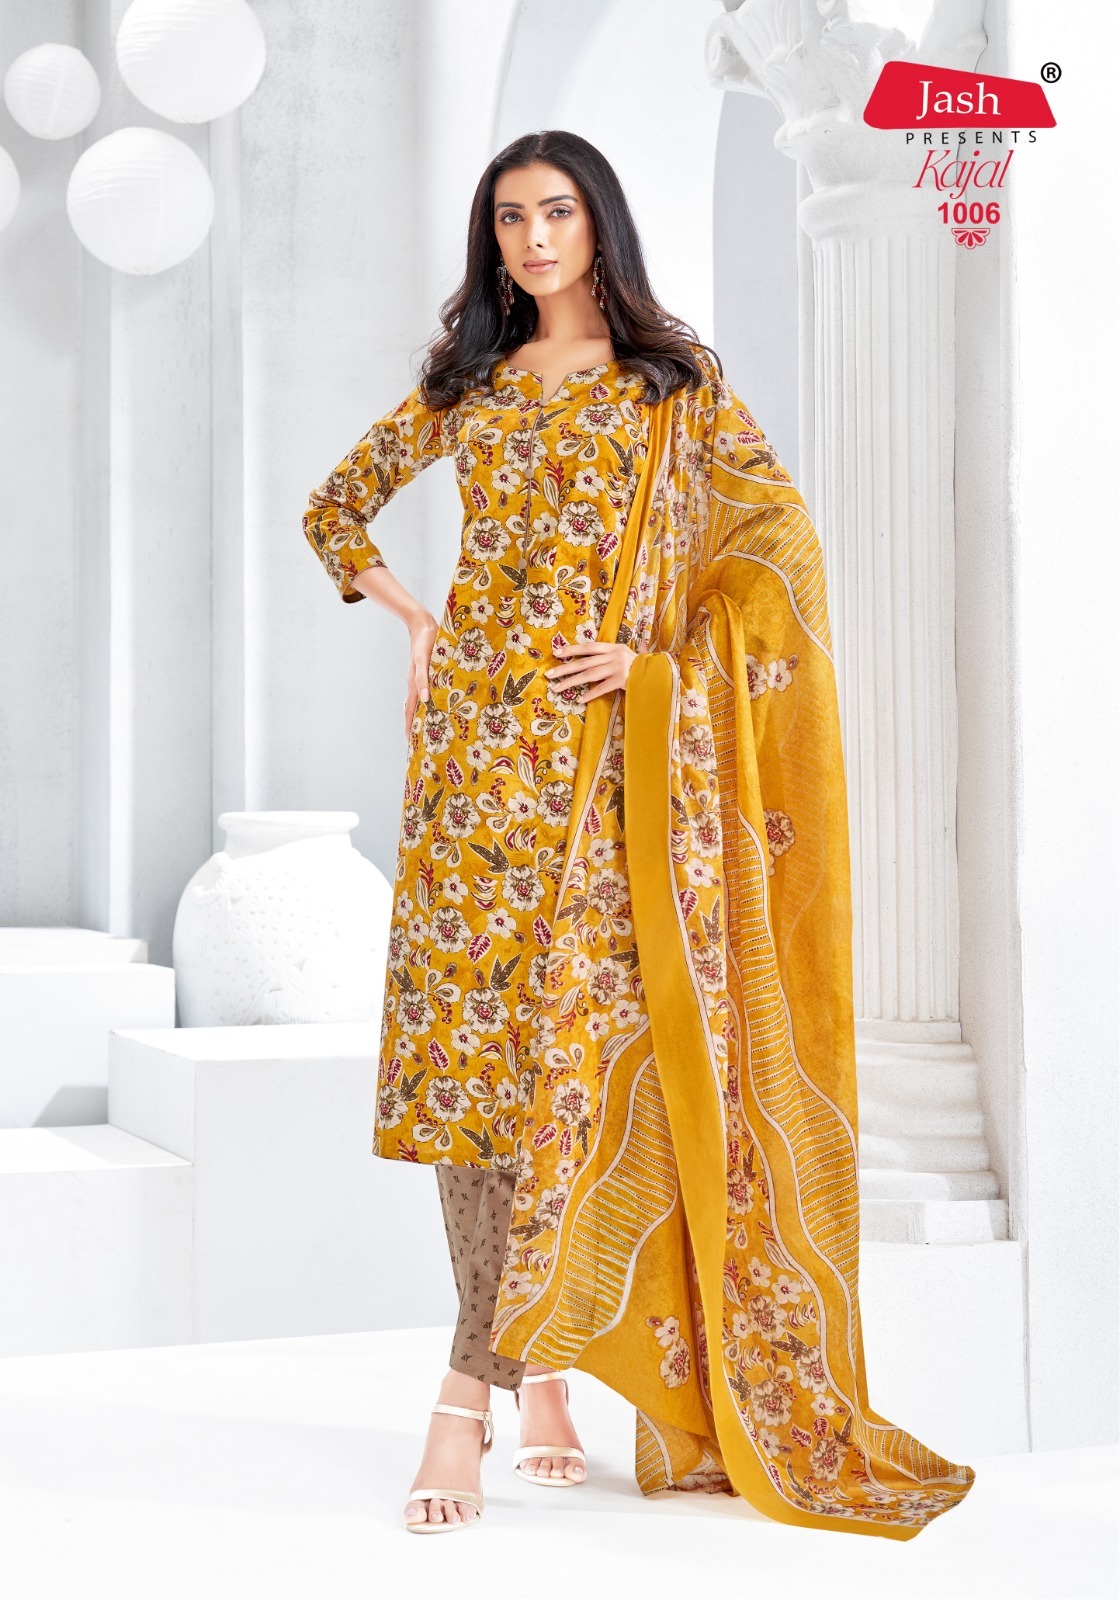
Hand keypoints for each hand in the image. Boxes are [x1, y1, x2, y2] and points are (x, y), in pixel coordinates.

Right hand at [404, 612, 438, 740]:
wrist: (423, 624)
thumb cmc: (426, 641)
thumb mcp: (424, 660)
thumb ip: (423, 678)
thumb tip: (425, 700)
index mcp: (415, 684)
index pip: (411, 711)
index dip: (410, 727)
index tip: (410, 743)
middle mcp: (416, 684)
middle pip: (412, 710)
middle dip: (413, 726)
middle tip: (416, 743)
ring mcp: (419, 678)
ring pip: (418, 702)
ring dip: (419, 716)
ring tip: (424, 729)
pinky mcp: (425, 672)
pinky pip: (424, 691)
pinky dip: (426, 703)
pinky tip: (432, 706)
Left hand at [544, 640, 637, 701]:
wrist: (662, 674)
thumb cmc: (644, 667)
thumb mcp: (630, 655)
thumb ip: (616, 653)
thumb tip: (605, 653)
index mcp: (614, 647)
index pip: (589, 647)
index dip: (572, 649)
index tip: (557, 653)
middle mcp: (615, 655)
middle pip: (584, 662)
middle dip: (565, 668)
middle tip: (549, 675)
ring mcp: (619, 668)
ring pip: (589, 675)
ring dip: (572, 682)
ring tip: (557, 688)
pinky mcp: (623, 680)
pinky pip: (603, 688)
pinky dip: (591, 694)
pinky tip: (580, 699)